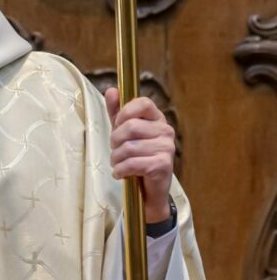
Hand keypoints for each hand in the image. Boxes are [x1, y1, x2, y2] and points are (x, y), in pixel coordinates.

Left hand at [105, 88, 174, 222]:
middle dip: (115, 141)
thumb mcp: (124, 133)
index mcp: (157, 119)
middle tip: (114, 150)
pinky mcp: (163, 165)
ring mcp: (167, 148)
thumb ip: (117, 112)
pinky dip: (121, 170)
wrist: (148, 189)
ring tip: (117, 164)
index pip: (143, 103)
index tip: (117, 126)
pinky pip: (133, 163)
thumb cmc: (137, 157)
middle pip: (131, 127)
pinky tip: (121, 174)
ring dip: (116, 159)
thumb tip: (112, 90)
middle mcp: (166, 131)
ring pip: (129, 147)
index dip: (125, 112)